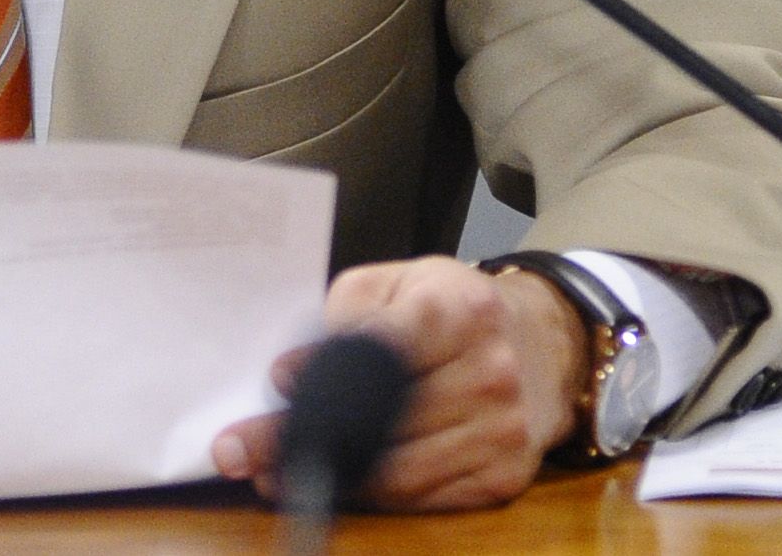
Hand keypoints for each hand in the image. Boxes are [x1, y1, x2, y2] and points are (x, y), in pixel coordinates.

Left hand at [212, 255, 587, 511]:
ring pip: (395, 471)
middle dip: (301, 437)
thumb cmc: (453, 310)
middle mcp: (489, 371)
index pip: (384, 344)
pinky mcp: (502, 477)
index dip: (324, 366)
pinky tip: (333, 482)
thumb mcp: (400, 282)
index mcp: (460, 309)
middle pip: (382, 418)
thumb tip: (289, 376)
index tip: (276, 384)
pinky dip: (369, 494)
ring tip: (268, 471)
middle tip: (238, 450)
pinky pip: (420, 498)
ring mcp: (501, 430)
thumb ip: (345, 316)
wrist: (543, 347)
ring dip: (326, 476)